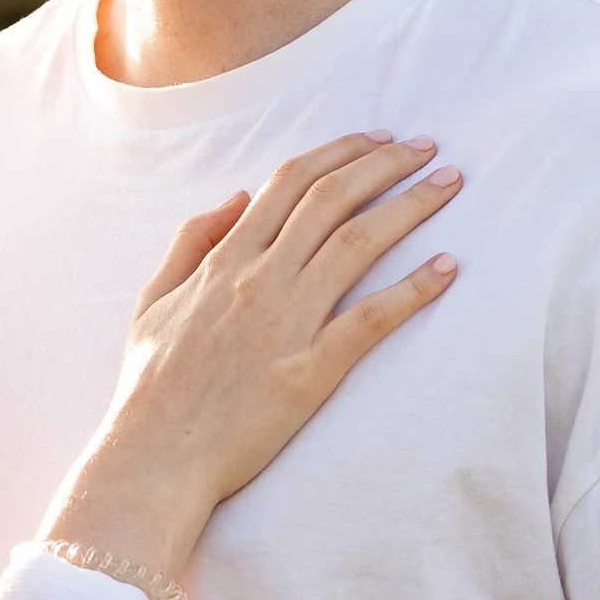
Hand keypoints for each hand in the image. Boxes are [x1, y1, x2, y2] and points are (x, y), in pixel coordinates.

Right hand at [46, 135, 461, 584]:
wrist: (154, 459)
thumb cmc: (149, 388)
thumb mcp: (151, 301)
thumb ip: (189, 243)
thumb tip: (237, 197)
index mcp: (222, 261)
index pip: (290, 183)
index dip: (340, 152)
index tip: (377, 140)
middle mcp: (257, 280)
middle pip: (332, 200)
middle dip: (385, 164)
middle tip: (429, 146)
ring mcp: (286, 324)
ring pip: (357, 244)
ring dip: (410, 206)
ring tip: (450, 184)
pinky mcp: (309, 372)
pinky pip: (371, 319)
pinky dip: (413, 289)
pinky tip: (447, 268)